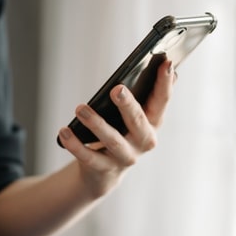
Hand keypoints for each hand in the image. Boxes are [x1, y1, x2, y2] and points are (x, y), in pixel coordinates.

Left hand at [57, 59, 176, 198]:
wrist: (103, 173)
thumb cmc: (120, 133)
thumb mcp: (135, 115)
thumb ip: (149, 94)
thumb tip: (170, 69)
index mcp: (153, 123)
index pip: (162, 101)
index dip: (165, 83)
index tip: (166, 63)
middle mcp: (143, 141)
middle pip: (138, 121)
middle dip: (128, 105)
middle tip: (117, 89)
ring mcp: (125, 157)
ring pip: (112, 140)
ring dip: (96, 123)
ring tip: (80, 108)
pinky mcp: (104, 169)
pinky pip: (89, 156)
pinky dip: (75, 144)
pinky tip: (64, 131)